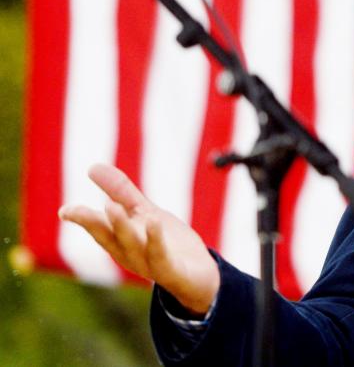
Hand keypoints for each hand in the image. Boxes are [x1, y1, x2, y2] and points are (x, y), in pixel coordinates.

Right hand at [58, 163, 219, 315]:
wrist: (200, 275)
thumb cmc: (166, 241)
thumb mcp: (144, 212)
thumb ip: (121, 192)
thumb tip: (92, 167)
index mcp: (120, 241)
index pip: (98, 229)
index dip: (82, 219)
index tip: (64, 210)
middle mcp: (130, 254)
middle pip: (110, 238)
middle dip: (94, 222)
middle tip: (75, 209)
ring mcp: (149, 264)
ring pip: (132, 245)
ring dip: (120, 226)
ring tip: (110, 205)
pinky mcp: (172, 270)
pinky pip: (161, 255)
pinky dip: (155, 239)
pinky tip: (154, 221)